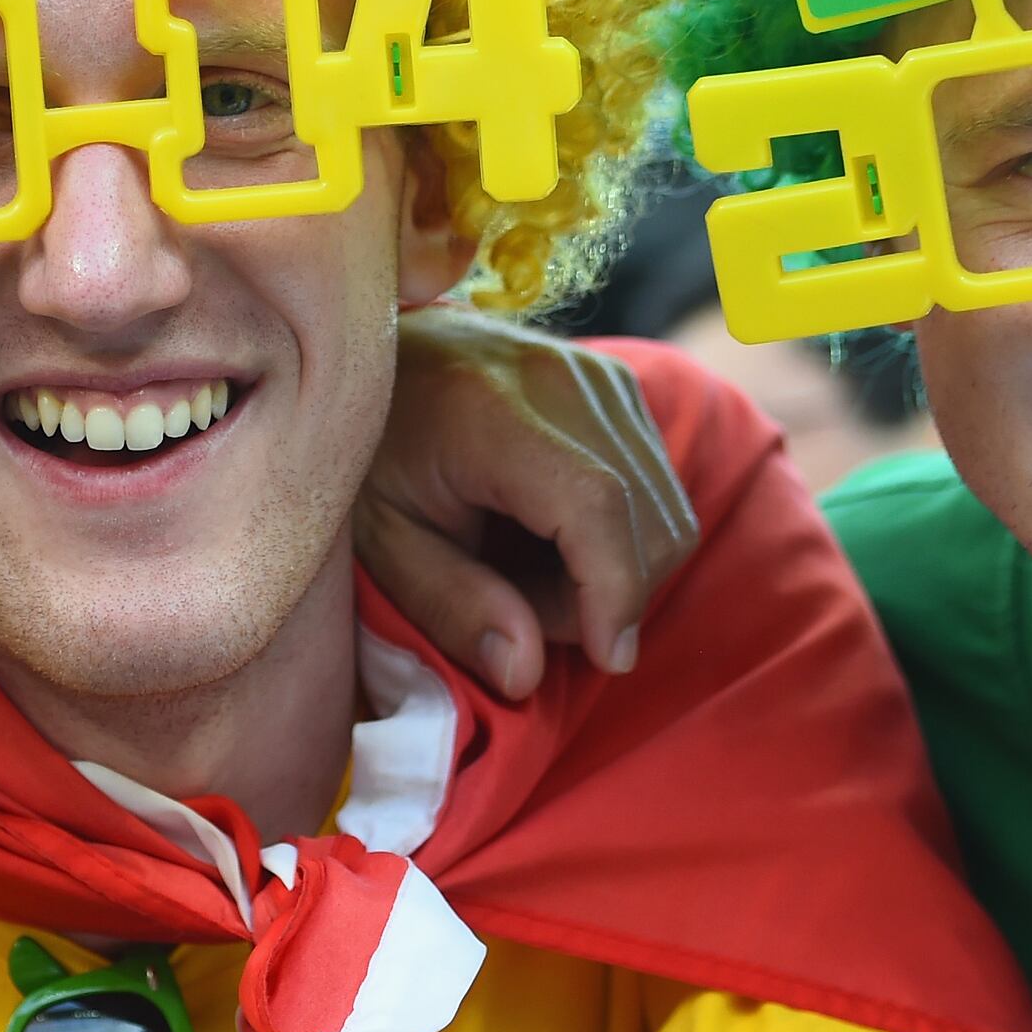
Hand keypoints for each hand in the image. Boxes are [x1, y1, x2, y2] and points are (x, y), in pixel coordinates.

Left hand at [362, 312, 697, 699]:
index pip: (595, 504)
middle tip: (516, 608)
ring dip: (613, 570)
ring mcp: (598, 377)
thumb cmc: (366, 455)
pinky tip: (550, 537)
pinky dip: (620, 537)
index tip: (604, 658)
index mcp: (489, 410)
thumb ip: (450, 606)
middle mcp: (561, 379)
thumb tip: (526, 672)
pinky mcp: (618, 387)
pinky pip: (657, 488)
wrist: (372, 360)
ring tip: (526, 571)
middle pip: (645, 515)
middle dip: (602, 595)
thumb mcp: (382, 542)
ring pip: (665, 508)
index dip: (613, 591)